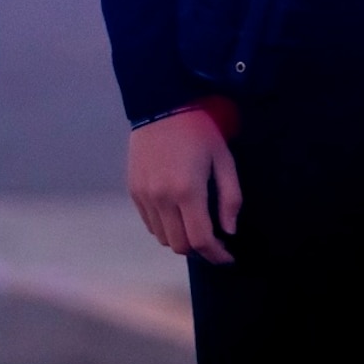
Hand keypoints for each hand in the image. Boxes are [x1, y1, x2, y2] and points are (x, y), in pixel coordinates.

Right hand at [127, 106, 241, 263]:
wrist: (161, 106)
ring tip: (194, 225)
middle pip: (180, 245)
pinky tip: (176, 214)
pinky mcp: (133, 191)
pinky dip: (164, 227)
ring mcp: (144, 196)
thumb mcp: (224, 160)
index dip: (216, 255)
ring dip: (181, 239)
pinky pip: (149, 223)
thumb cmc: (199, 130)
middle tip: (214, 242)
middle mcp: (162, 199)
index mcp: (188, 191)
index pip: (201, 240)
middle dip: (200, 249)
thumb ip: (230, 198)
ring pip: (163, 238)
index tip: (227, 257)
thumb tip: (228, 230)